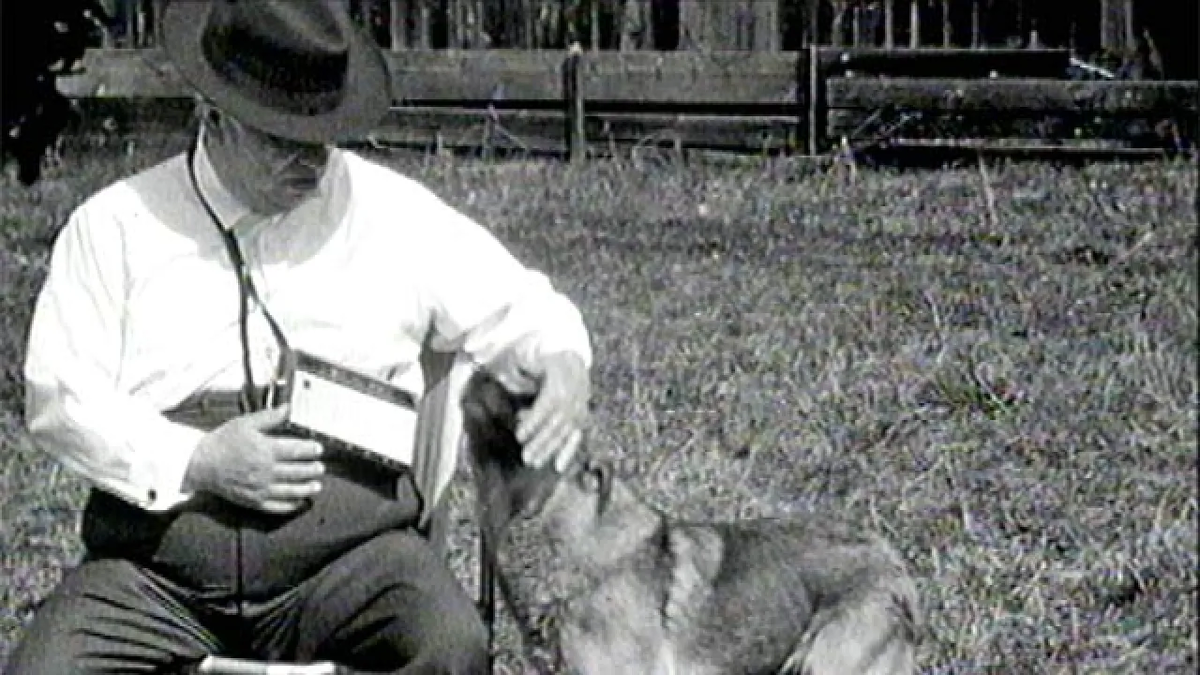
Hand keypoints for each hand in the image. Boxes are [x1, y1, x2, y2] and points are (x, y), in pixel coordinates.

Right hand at [183, 404, 324, 514]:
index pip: (295, 450)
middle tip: (320, 467)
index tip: (318, 449)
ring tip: (316, 485)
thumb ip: (270, 417)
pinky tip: (299, 501)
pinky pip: (277, 506)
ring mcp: (260, 489)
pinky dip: (291, 505)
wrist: (201, 464)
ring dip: (307, 489)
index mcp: (264, 450)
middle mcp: (264, 471)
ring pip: (290, 491)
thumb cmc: (223, 442)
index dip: (310, 450)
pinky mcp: (254, 501)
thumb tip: (288, 408)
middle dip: (312, 470)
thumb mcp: (245, 423)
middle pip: (296, 472)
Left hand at [515, 351, 589, 471]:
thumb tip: (511, 399)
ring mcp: (581, 405)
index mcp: (561, 376)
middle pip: (558, 422)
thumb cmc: (540, 360)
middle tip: (526, 457)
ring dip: (550, 450)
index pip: (548, 404)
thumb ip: (517, 377)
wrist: (569, 357)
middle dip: (542, 441)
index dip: (534, 421)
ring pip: (567, 431)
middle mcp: (575, 393)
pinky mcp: (583, 415)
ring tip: (534, 463)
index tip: (519, 436)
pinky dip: (568, 452)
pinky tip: (559, 466)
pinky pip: (577, 436)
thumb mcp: (526, 360)